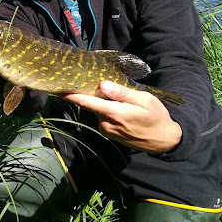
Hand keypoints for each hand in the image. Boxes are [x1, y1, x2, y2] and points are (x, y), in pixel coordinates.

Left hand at [63, 80, 181, 153]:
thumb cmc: (156, 116)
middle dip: (88, 94)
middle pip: (91, 105)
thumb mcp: (144, 100)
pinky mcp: (108, 134)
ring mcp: (106, 130)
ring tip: (115, 97)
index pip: (87, 102)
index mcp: (114, 114)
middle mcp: (106, 124)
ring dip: (100, 103)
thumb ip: (121, 93)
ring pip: (97, 111)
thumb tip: (102, 84)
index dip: (71, 95)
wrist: (163, 140)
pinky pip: (102, 117)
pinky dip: (105, 111)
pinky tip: (117, 108)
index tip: (57, 89)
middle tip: (88, 81)